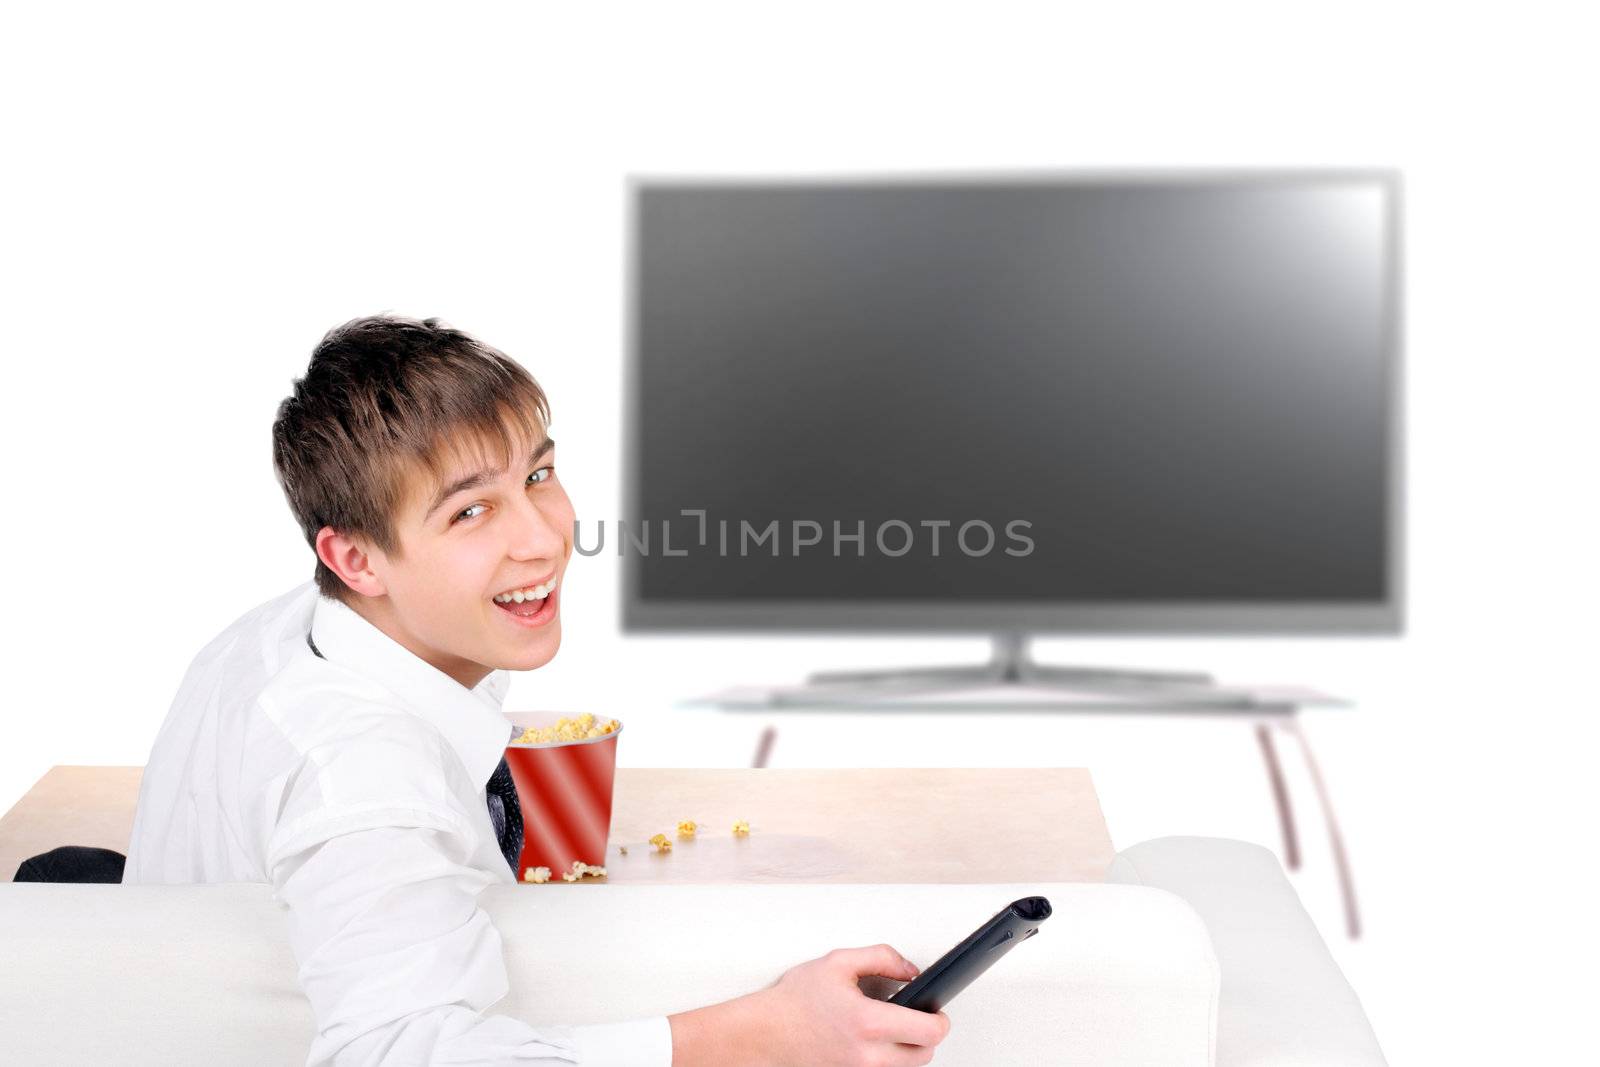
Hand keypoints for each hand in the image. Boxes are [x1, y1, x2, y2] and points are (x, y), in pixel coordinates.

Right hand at [752, 943, 952, 1065]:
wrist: (764, 1033)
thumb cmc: (795, 1001)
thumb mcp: (839, 963)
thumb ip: (882, 958)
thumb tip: (911, 970)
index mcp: (869, 1022)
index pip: (930, 1032)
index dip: (940, 1020)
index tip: (937, 1012)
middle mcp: (867, 1056)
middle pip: (923, 1055)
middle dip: (926, 1035)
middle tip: (916, 1018)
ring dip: (907, 1050)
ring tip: (892, 1028)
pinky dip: (886, 1061)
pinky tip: (875, 1043)